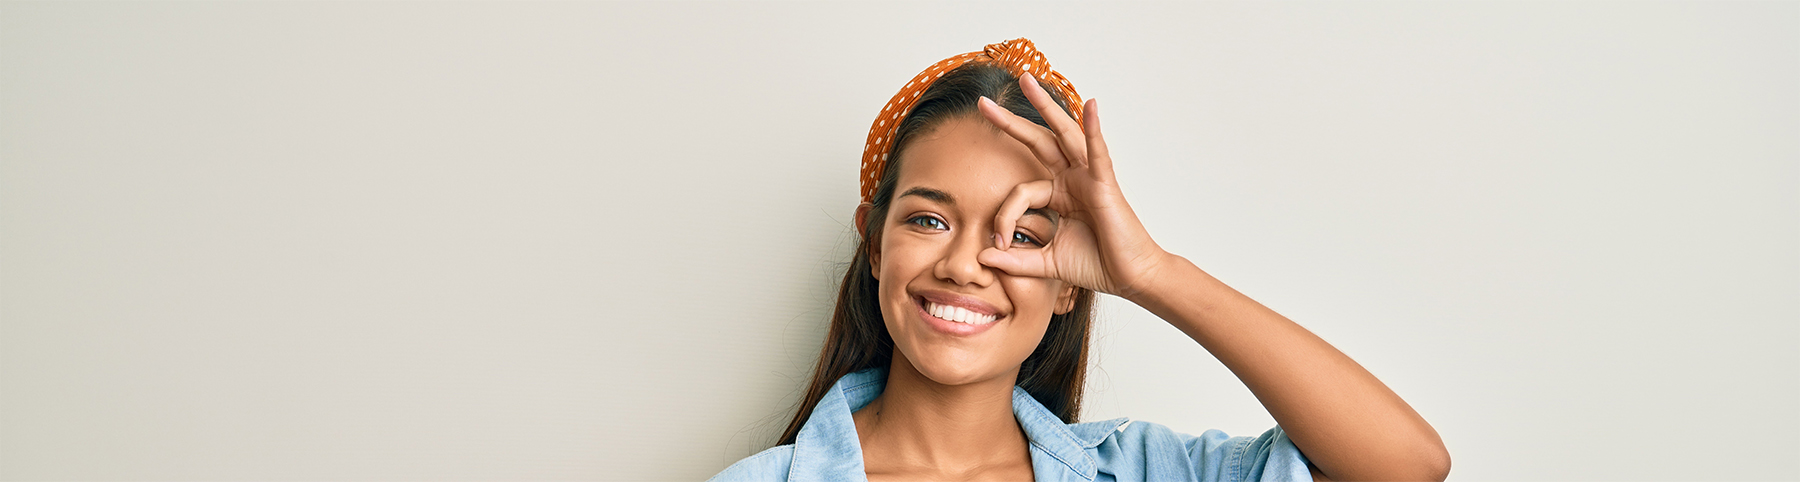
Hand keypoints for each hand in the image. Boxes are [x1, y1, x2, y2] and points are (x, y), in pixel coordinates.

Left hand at [975, 74, 1171, 300]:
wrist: (1129, 278)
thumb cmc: (1096, 265)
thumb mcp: (1045, 263)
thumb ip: (1015, 261)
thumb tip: (982, 256)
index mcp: (1058, 193)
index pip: (1020, 191)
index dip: (1004, 216)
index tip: (997, 242)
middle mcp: (1072, 178)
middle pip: (1038, 141)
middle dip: (1011, 121)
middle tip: (983, 102)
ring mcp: (1089, 177)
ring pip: (1064, 134)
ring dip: (1046, 106)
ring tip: (1027, 81)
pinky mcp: (1106, 184)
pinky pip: (1098, 152)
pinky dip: (1093, 128)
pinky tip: (1091, 105)